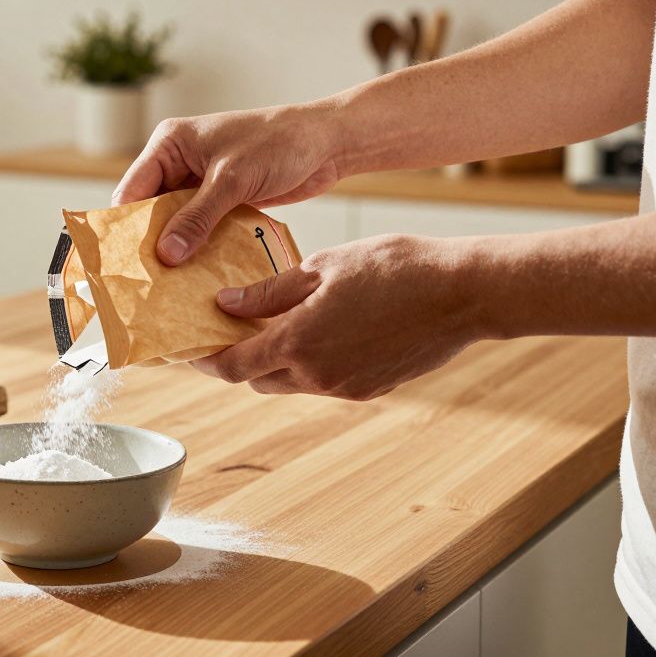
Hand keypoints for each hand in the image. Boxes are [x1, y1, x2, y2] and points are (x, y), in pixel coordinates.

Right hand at [113, 103, 343, 265]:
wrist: (328, 143)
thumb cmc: (279, 144)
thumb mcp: (232, 180)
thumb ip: (197, 217)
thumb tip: (165, 255)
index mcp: (170, 143)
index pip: (132, 190)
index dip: (125, 226)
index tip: (121, 263)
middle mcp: (178, 162)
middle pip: (150, 210)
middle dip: (150, 243)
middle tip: (144, 282)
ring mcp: (199, 182)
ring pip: (175, 223)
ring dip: (176, 249)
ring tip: (167, 287)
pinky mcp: (220, 200)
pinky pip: (199, 229)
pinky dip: (198, 249)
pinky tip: (195, 276)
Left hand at [191, 235, 479, 399]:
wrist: (465, 294)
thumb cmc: (396, 267)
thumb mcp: (323, 267)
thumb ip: (270, 291)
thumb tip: (225, 305)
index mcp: (299, 342)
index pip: (233, 367)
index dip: (205, 361)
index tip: (189, 348)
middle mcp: (317, 375)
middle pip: (257, 378)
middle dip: (239, 358)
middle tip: (229, 329)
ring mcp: (345, 387)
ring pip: (290, 382)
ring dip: (274, 361)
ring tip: (272, 324)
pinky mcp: (370, 389)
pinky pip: (322, 382)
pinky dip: (308, 363)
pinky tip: (316, 330)